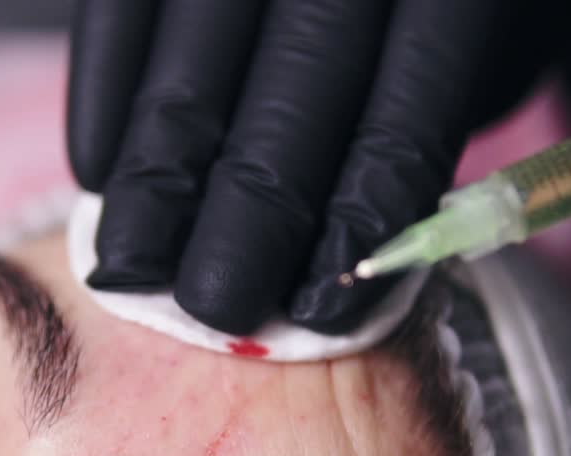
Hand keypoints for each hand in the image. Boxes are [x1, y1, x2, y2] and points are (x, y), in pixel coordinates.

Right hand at [67, 0, 550, 334]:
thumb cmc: (409, 7)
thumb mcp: (475, 47)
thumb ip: (417, 126)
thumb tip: (360, 255)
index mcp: (447, 1)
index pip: (401, 134)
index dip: (354, 232)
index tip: (318, 310)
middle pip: (283, 123)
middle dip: (246, 231)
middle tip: (215, 309)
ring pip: (186, 91)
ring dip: (156, 194)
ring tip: (134, 270)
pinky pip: (117, 28)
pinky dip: (100, 108)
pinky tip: (95, 175)